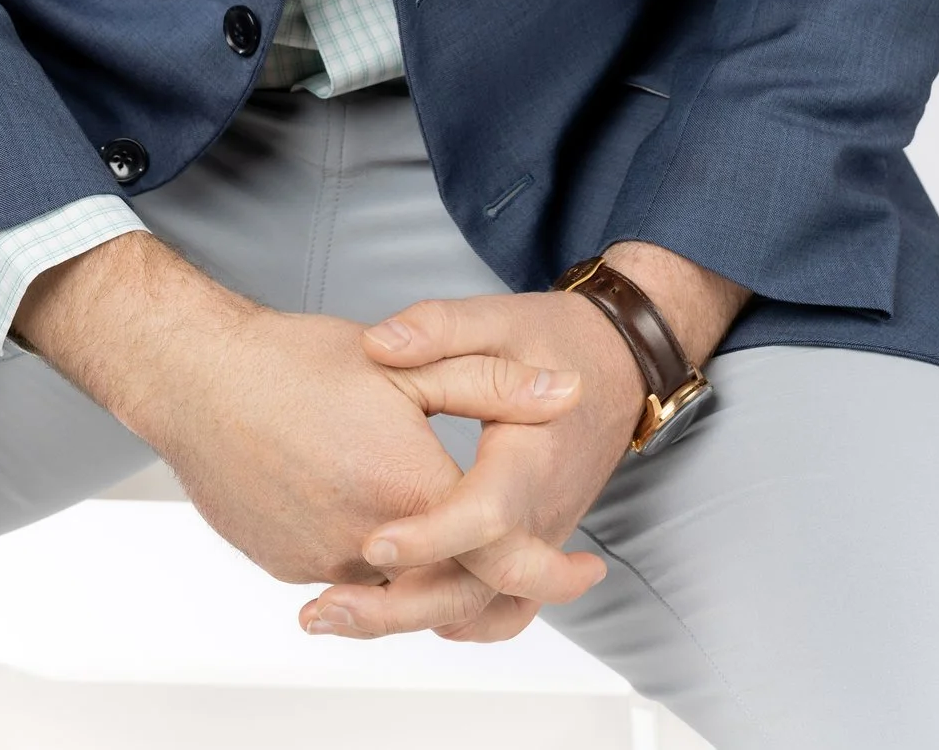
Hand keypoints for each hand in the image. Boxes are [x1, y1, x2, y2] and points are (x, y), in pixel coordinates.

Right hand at [13, 231, 585, 588]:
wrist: (197, 378)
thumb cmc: (296, 362)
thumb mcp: (406, 361)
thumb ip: (494, 383)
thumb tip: (565, 392)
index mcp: (410, 486)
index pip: (501, 555)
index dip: (552, 569)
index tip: (584, 567)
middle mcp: (370, 541)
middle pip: (452, 588)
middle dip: (491, 576)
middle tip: (522, 555)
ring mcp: (324, 562)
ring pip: (398, 587)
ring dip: (429, 568)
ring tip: (438, 521)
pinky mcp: (289, 565)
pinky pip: (349, 579)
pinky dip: (373, 561)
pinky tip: (367, 506)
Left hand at [307, 242, 749, 643]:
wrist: (615, 369)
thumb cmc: (554, 341)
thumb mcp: (498, 317)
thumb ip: (438, 328)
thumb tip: (378, 344)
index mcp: (529, 456)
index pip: (485, 513)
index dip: (430, 535)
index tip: (370, 543)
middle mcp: (538, 514)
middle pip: (477, 587)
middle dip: (398, 606)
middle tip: (322, 609)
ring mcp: (537, 540)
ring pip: (481, 610)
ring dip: (410, 620)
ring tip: (332, 615)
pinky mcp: (529, 549)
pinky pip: (495, 609)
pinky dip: (447, 619)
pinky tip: (388, 608)